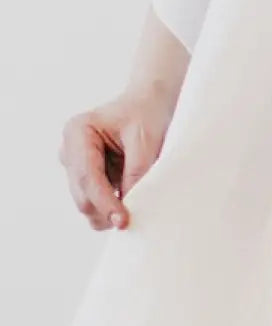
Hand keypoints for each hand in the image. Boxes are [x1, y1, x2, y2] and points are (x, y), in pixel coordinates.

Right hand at [58, 82, 174, 230]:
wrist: (148, 104)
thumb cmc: (146, 115)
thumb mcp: (145, 142)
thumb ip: (135, 174)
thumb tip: (128, 208)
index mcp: (78, 132)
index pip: (87, 176)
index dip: (104, 202)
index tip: (122, 221)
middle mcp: (69, 150)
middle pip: (81, 195)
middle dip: (106, 210)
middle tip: (134, 220)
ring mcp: (74, 165)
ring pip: (86, 203)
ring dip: (109, 209)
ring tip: (135, 202)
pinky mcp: (85, 177)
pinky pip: (95, 201)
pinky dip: (112, 204)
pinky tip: (129, 198)